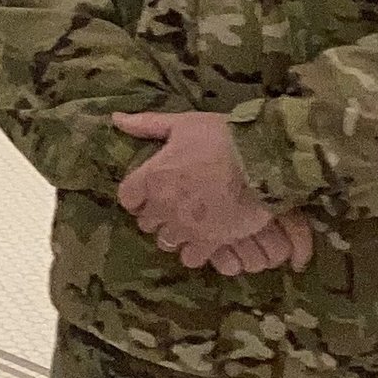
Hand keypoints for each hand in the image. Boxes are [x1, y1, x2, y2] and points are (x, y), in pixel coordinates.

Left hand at [112, 111, 314, 278]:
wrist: (262, 162)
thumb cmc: (220, 137)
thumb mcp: (182, 123)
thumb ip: (146, 125)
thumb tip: (116, 119)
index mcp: (152, 177)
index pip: (127, 198)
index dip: (137, 195)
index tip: (149, 191)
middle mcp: (163, 206)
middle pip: (146, 222)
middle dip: (156, 214)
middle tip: (173, 205)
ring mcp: (185, 227)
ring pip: (166, 242)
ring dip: (174, 233)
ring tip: (188, 223)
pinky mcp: (209, 242)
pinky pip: (191, 258)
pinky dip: (194, 251)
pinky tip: (203, 240)